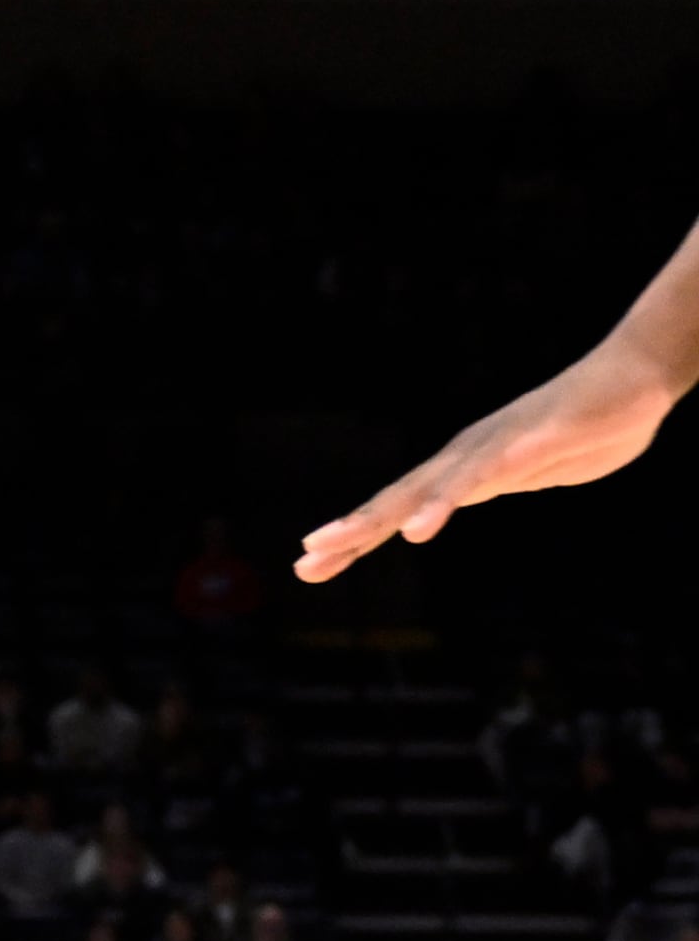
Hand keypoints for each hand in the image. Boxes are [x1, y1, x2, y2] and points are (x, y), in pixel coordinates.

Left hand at [297, 340, 682, 580]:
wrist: (636, 376)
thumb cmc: (587, 425)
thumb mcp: (534, 472)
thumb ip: (499, 484)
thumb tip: (471, 496)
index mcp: (464, 470)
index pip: (398, 508)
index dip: (354, 536)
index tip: (310, 563)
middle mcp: (468, 455)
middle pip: (399, 498)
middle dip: (351, 531)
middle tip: (304, 561)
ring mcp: (498, 445)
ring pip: (435, 486)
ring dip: (396, 515)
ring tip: (357, 541)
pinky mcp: (534, 440)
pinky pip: (491, 471)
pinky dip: (456, 495)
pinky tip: (431, 520)